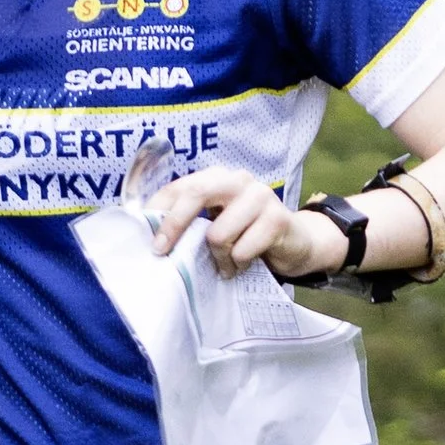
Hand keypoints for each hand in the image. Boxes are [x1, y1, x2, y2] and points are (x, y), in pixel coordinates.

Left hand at [147, 166, 344, 279]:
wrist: (295, 243)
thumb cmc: (247, 234)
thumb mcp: (216, 223)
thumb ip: (191, 222)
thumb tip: (152, 238)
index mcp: (217, 177)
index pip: (180, 187)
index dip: (160, 211)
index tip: (148, 239)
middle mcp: (237, 180)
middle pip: (196, 194)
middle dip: (174, 226)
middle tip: (163, 253)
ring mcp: (260, 196)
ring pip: (218, 233)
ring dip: (217, 258)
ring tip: (224, 266)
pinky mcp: (278, 218)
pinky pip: (242, 250)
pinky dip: (237, 265)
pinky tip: (242, 266)